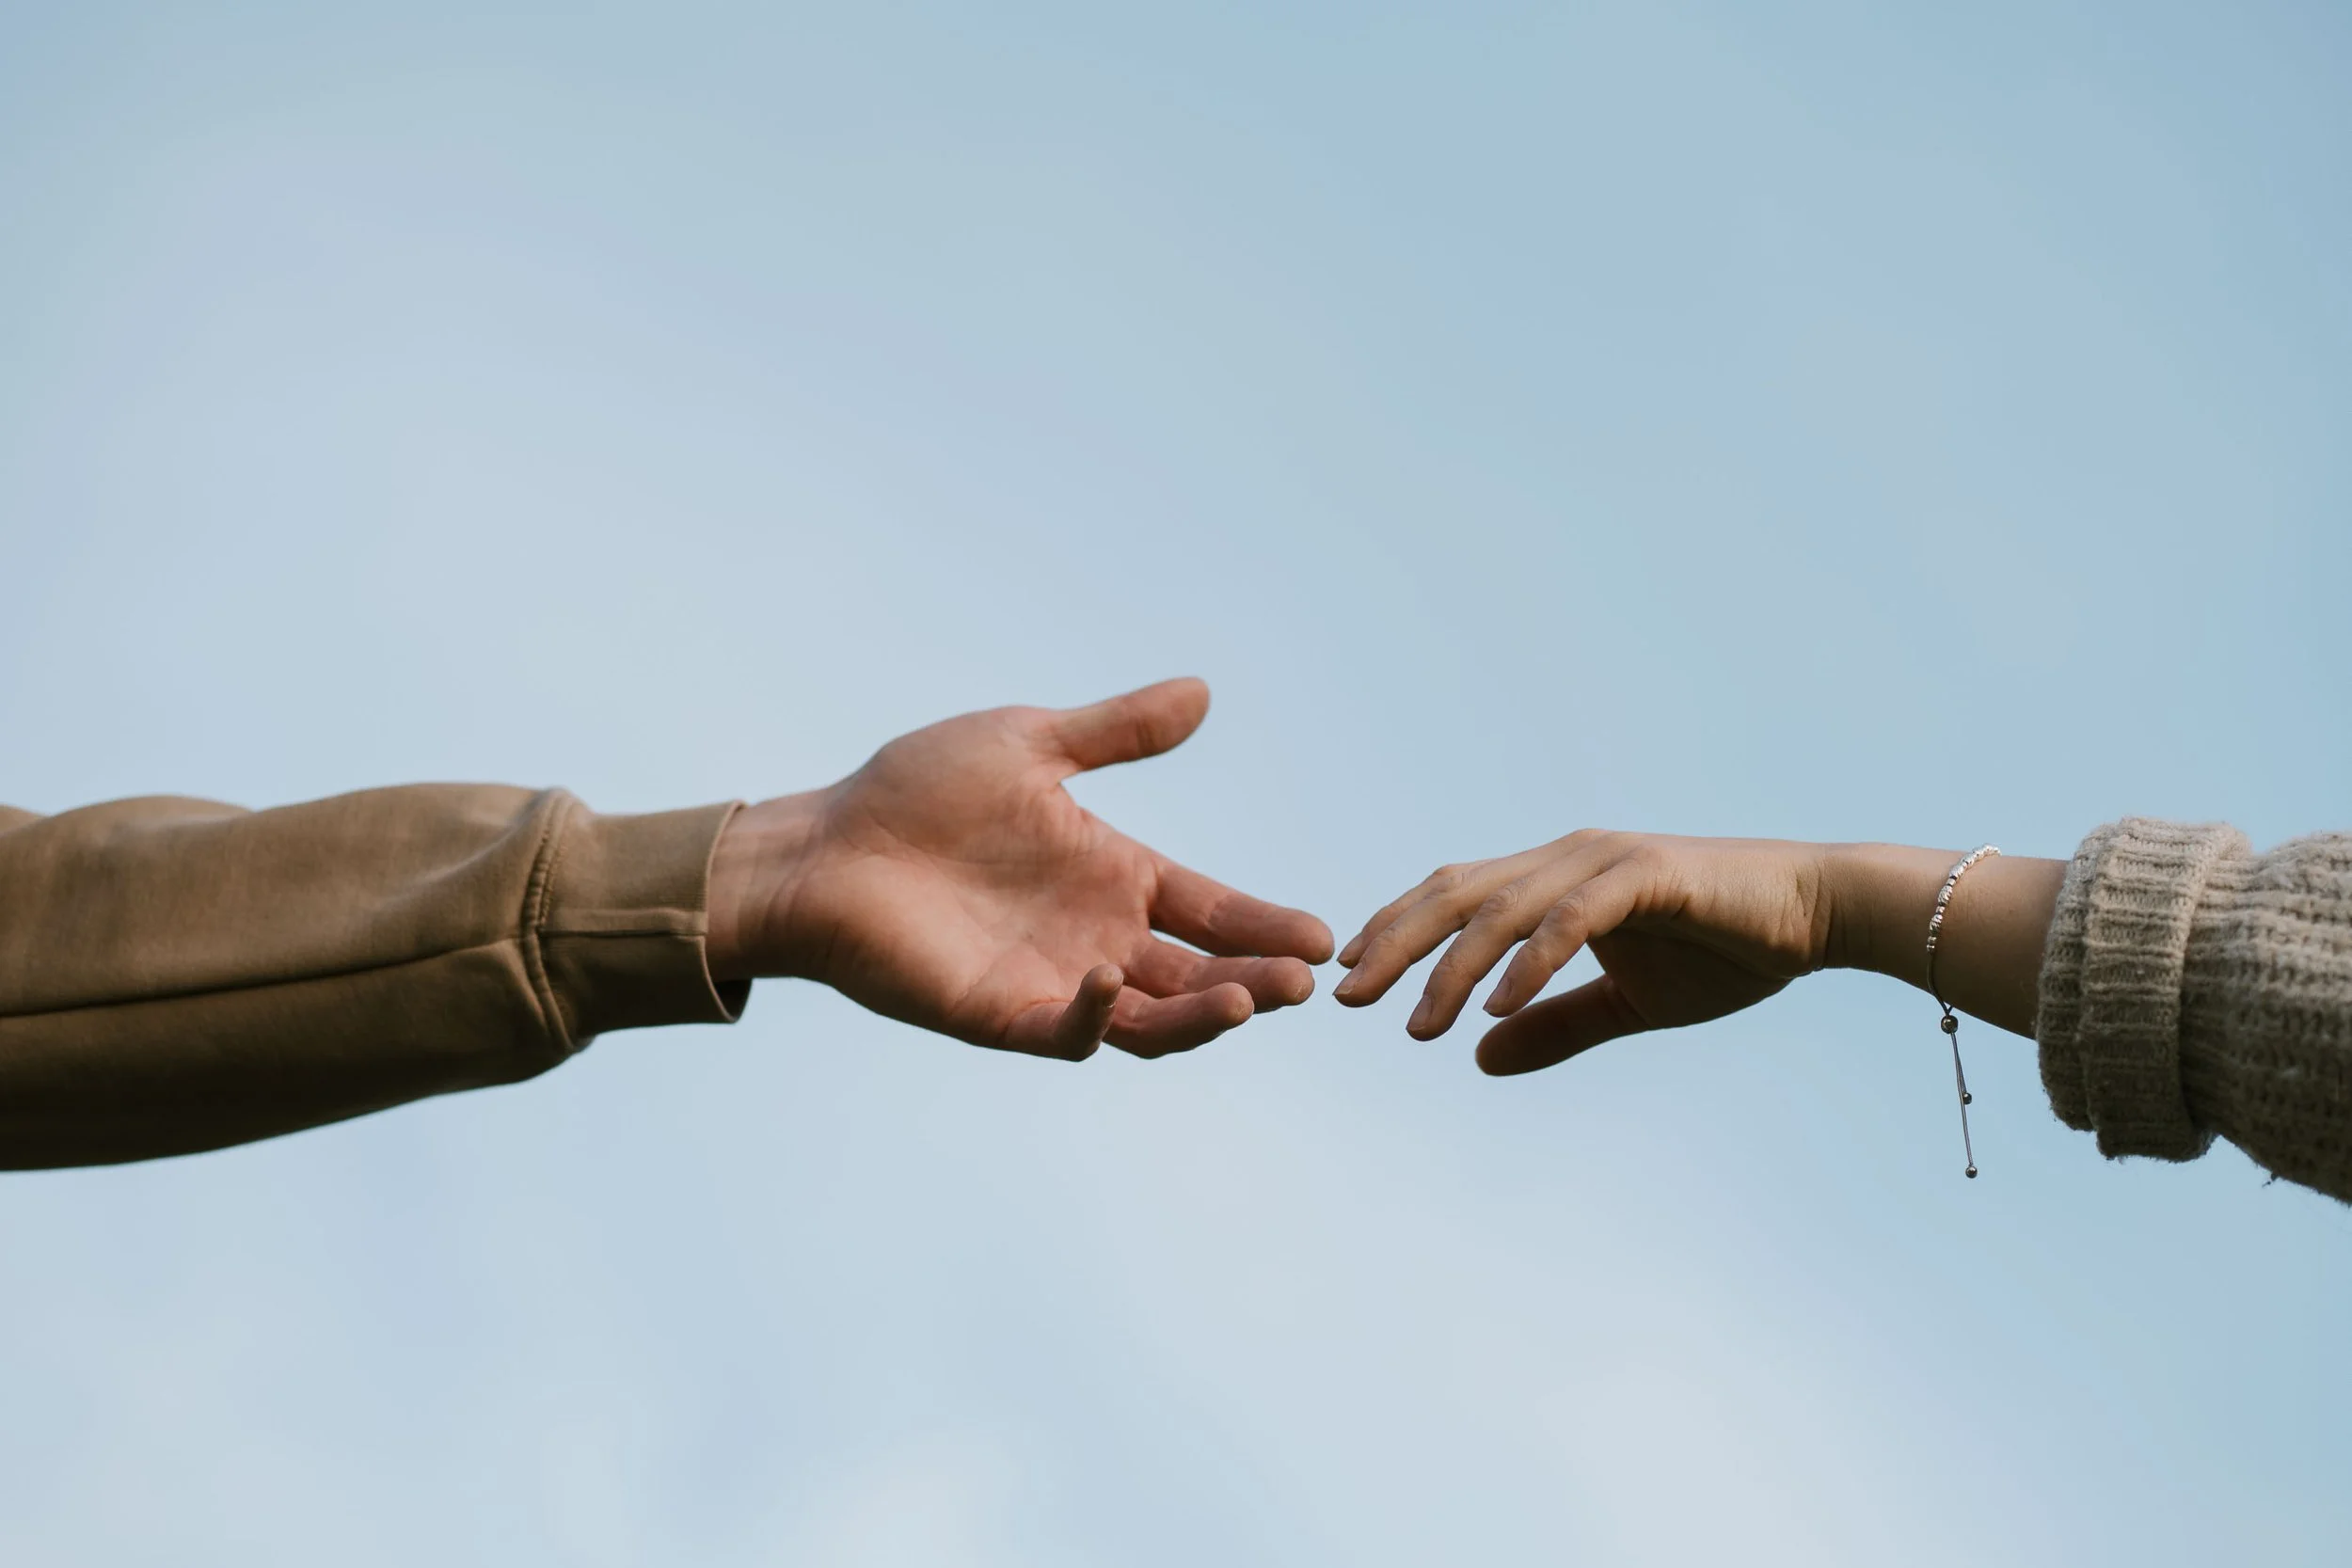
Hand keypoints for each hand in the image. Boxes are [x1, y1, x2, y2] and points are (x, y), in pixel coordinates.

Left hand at [707, 678, 1333, 1060]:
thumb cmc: (916, 791)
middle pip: (1198, 977)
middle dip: (1255, 980)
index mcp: (1114, 876)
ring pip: (1152, 1021)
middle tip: (1304, 980)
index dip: (1265, 924)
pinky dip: (1098, 1016)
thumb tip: (1201, 691)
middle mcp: (1097, 939)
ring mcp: (1054, 983)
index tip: (1323, 935)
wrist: (824, 843)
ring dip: (1202, 1016)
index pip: (1211, 911)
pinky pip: (1067, 1031)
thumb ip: (1117, 732)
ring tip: (1248, 998)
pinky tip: (1115, 978)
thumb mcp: (1031, 744)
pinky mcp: (1001, 1014)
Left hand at [1333, 832, 1834, 1075]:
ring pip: (1503, 907)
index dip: (1395, 932)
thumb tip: (1480, 1059)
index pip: (1451, 895)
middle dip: (1395, 945)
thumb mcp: (1627, 1004)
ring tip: (1418, 1023)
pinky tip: (1500, 1008)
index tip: (1347, 981)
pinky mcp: (1648, 875)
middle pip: (1456, 893)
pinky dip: (1532, 961)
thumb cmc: (1727, 951)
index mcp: (1553, 878)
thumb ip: (1555, 1026)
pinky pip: (1573, 919)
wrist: (1818, 916)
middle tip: (1348, 999)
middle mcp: (1566, 859)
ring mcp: (1604, 861)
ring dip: (1454, 967)